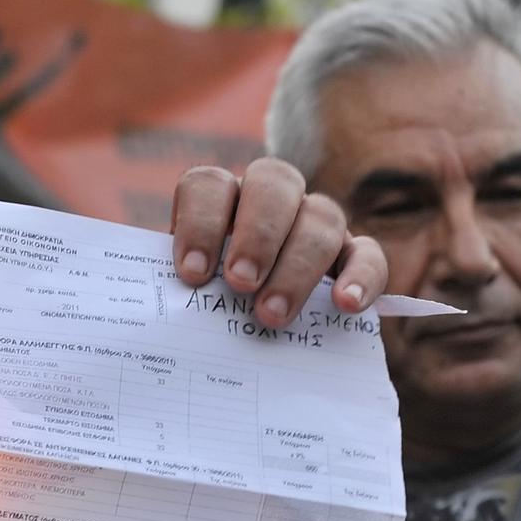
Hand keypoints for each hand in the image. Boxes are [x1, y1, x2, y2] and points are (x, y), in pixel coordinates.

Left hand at [170, 158, 387, 328]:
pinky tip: (345, 304)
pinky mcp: (354, 257)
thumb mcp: (188, 298)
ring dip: (299, 264)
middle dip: (257, 234)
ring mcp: (316, 223)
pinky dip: (361, 275)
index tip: (191, 274)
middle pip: (273, 184)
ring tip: (272, 314)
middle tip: (239, 284)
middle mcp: (271, 199)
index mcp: (221, 200)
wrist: (244, 336)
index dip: (200, 222)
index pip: (209, 184)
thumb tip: (151, 318)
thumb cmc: (209, 310)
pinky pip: (368, 254)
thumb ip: (179, 295)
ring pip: (322, 216)